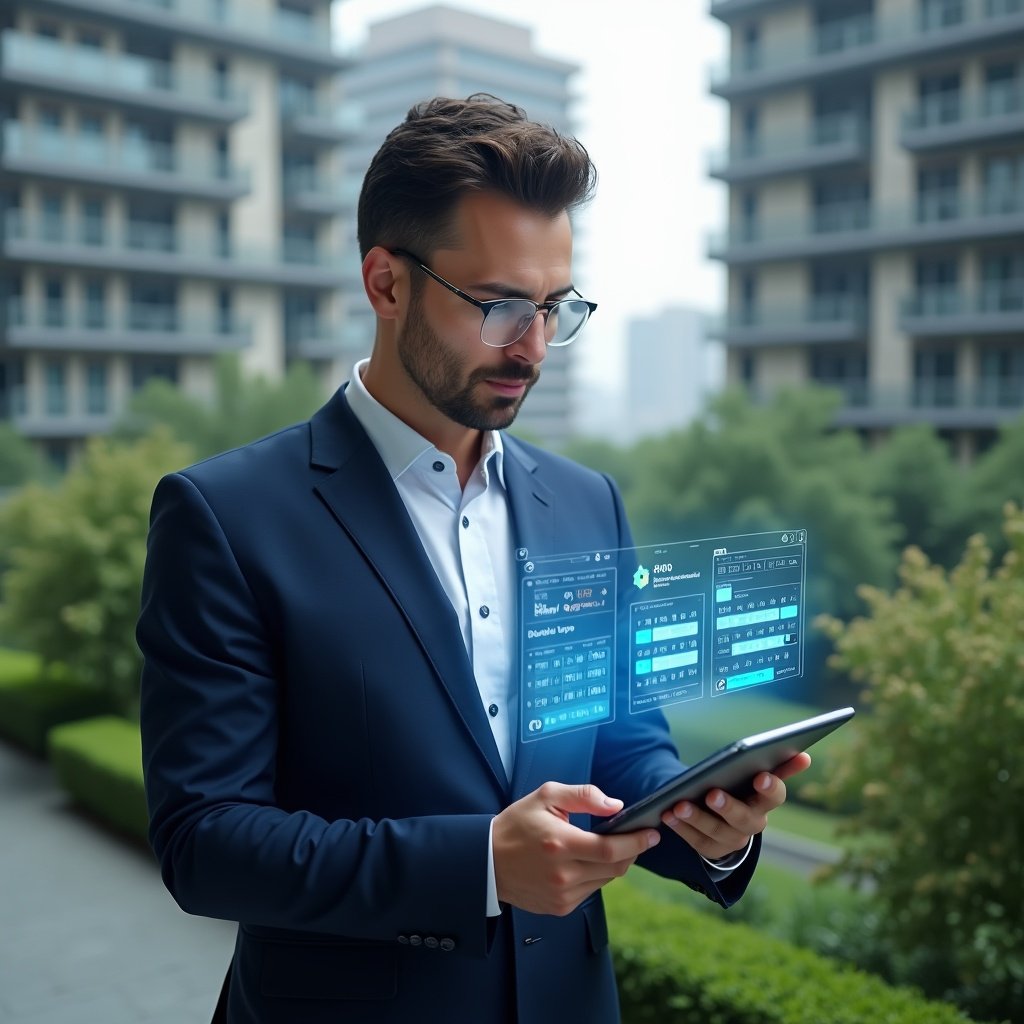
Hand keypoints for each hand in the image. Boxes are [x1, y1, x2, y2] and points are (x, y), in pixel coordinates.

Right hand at [492, 782, 659, 915]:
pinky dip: (595, 875)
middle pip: (614, 868)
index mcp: (560, 844)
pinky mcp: (560, 908)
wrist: (487, 861)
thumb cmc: (516, 825)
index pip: (611, 850)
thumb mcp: (546, 796)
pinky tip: (584, 862)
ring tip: (605, 846)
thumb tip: (615, 805)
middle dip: (631, 851)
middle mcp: (562, 875)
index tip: (652, 833)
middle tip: (637, 836)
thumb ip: (583, 796)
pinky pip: (591, 891)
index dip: (636, 842)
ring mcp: (562, 895)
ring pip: (605, 881)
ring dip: (613, 863)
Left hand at [660, 752, 811, 861]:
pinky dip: (682, 829)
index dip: (771, 787)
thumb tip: (804, 756)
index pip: (775, 796)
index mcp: (765, 802)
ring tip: (679, 805)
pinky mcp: (712, 850)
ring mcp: (733, 840)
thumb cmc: (741, 787)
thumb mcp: (756, 775)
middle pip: (745, 819)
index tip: (761, 776)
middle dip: (729, 807)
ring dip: (697, 819)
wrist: (726, 818)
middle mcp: (753, 824)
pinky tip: (668, 814)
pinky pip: (697, 843)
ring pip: (717, 832)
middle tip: (712, 793)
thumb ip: (778, 765)